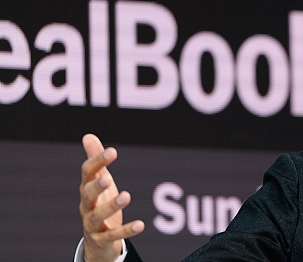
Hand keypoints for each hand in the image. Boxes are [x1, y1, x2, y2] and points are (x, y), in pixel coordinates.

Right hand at [79, 134, 144, 261]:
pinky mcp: (102, 239)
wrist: (96, 242)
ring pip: (97, 215)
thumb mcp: (99, 183)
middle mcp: (86, 206)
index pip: (88, 173)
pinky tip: (141, 224)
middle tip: (108, 178)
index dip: (98, 161)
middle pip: (87, 194)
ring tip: (126, 196)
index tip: (112, 151)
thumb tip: (88, 136)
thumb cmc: (99, 204)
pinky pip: (114, 235)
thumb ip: (96, 162)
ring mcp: (92, 224)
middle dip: (97, 186)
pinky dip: (126, 230)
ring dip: (111, 206)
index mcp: (86, 189)